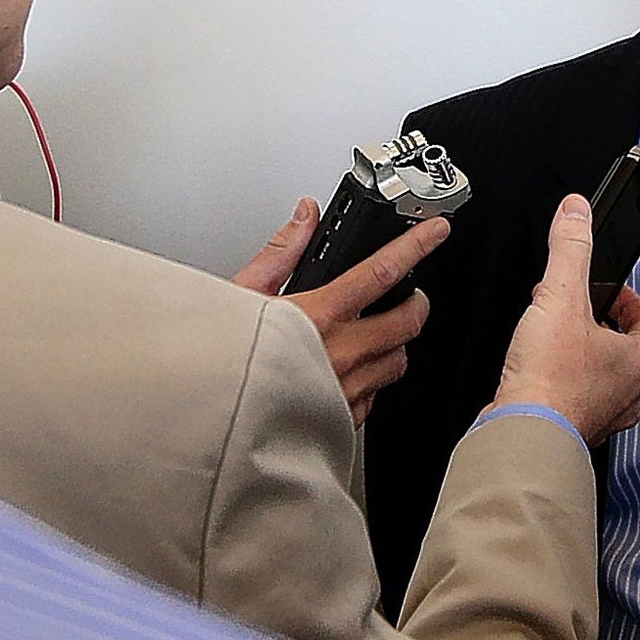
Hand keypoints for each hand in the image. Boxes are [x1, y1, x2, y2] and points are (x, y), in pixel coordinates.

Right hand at [233, 198, 450, 426]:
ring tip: (379, 335)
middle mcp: (339, 355)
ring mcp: (344, 391)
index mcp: (317, 317)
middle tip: (410, 294)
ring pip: (398, 362)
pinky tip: (350, 372)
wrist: (205, 423)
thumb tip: (305, 217)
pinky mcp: (341, 421)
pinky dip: (372, 380)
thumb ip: (282, 251)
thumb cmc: (215, 362)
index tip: (435, 232)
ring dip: (395, 344)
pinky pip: (376, 396)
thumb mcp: (241, 295)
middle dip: (416, 302)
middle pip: (407, 322)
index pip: (383, 272)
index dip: (416, 247)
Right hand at [487, 193, 639, 445]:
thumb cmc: (550, 382)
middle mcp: (631, 393)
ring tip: (553, 336)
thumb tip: (576, 211)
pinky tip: (538, 370)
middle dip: (600, 322)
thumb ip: (570, 250)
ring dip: (583, 352)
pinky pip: (579, 396)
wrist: (522, 434)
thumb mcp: (561, 298)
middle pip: (627, 346)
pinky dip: (564, 380)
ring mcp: (605, 415)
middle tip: (573, 307)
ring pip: (604, 374)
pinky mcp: (576, 428)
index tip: (605, 289)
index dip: (627, 299)